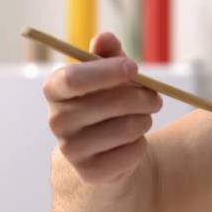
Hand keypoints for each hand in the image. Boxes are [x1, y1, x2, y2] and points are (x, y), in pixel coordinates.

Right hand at [42, 33, 162, 183]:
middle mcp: (56, 120)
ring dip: (145, 120)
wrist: (107, 149)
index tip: (134, 68)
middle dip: (142, 97)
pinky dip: (141, 144)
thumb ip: (108, 54)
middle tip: (155, 97)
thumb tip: (104, 38)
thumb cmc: (109, 101)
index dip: (107, 71)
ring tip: (143, 118)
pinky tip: (133, 142)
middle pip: (109, 102)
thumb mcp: (111, 74)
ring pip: (126, 128)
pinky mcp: (90, 173)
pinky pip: (132, 152)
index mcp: (55, 89)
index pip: (73, 78)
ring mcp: (71, 149)